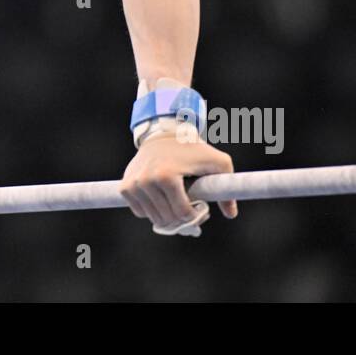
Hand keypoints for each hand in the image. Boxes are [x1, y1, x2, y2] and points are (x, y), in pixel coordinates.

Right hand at [119, 125, 237, 234]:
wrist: (163, 135)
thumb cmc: (193, 149)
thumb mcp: (218, 162)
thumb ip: (228, 187)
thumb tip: (230, 214)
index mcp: (167, 176)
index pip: (182, 214)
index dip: (195, 216)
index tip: (201, 208)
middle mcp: (146, 180)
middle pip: (168, 219)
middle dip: (182, 218)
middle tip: (190, 207)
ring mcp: (133, 184)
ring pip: (153, 218)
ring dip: (167, 215)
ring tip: (176, 202)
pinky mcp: (125, 186)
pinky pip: (139, 212)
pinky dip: (151, 210)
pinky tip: (160, 198)